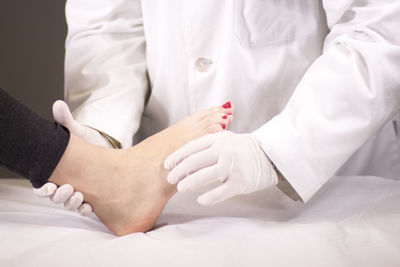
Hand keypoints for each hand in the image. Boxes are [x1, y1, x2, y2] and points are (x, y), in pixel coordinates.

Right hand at [33, 100, 100, 215]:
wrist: (109, 150)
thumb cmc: (88, 142)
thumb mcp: (76, 131)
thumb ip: (65, 121)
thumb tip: (58, 104)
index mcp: (56, 172)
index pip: (42, 185)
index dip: (42, 189)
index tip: (48, 186)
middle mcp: (65, 184)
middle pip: (55, 198)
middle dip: (58, 196)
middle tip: (67, 189)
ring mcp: (78, 191)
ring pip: (69, 204)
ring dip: (71, 203)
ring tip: (78, 196)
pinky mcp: (93, 196)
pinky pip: (85, 209)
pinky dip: (85, 210)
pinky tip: (89, 206)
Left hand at [164, 131, 278, 204]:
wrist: (269, 155)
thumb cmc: (241, 149)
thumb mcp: (225, 139)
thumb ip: (207, 146)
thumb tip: (183, 161)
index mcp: (219, 138)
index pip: (192, 147)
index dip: (177, 156)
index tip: (167, 165)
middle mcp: (225, 150)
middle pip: (195, 161)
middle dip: (179, 171)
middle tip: (171, 179)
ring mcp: (233, 166)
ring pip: (206, 175)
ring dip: (190, 182)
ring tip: (181, 188)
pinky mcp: (241, 181)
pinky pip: (221, 191)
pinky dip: (209, 197)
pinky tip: (201, 199)